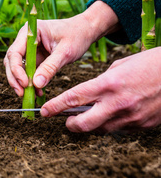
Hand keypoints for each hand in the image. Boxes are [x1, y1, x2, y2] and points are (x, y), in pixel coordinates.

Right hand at [4, 1, 118, 96]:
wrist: (85, 30)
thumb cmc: (77, 35)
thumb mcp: (65, 52)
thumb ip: (50, 67)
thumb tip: (36, 84)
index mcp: (30, 31)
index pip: (15, 52)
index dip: (16, 69)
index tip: (25, 83)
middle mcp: (25, 39)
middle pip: (11, 60)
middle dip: (15, 78)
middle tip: (22, 93)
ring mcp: (28, 48)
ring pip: (16, 67)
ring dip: (21, 82)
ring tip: (30, 95)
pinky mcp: (34, 57)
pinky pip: (27, 71)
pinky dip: (30, 82)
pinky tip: (38, 92)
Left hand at [41, 47, 160, 132]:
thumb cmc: (148, 64)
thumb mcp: (118, 66)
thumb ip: (100, 82)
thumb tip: (86, 95)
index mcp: (108, 84)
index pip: (73, 98)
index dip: (55, 106)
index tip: (44, 111)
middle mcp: (118, 103)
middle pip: (84, 123)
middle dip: (69, 124)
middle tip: (65, 121)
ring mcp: (131, 116)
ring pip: (101, 129)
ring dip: (91, 125)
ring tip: (89, 115)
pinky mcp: (143, 125)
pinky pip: (120, 129)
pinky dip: (111, 123)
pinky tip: (111, 114)